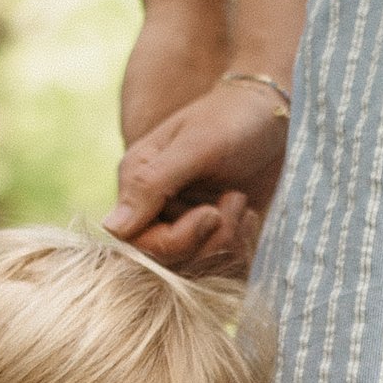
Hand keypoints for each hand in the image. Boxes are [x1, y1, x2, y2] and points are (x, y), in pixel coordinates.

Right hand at [105, 75, 293, 275]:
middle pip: (169, 261)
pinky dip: (241, 246)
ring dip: (228, 240)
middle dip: (209, 239)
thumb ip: (152, 184)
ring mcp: (184, 226)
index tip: (211, 214)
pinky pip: (222, 267)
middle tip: (234, 200)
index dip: (176, 241)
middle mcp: (156, 211)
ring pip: (198, 267)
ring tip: (240, 200)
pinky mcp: (213, 237)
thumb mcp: (195, 146)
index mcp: (138, 184)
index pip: (138, 243)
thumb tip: (111, 229)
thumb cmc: (231, 118)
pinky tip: (248, 215)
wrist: (271, 115)